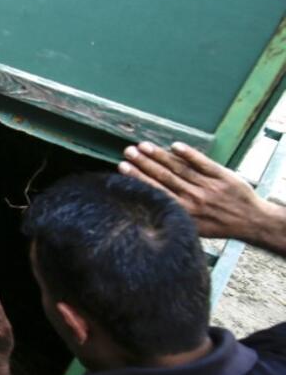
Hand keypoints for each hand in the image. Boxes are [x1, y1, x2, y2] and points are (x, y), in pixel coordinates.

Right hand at [119, 141, 271, 241]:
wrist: (251, 221)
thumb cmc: (218, 226)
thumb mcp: (192, 229)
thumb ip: (172, 217)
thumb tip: (146, 213)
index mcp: (183, 211)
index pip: (156, 190)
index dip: (138, 177)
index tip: (123, 166)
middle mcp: (194, 198)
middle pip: (165, 176)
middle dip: (144, 162)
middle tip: (129, 151)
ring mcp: (209, 186)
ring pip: (180, 168)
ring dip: (160, 155)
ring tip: (144, 146)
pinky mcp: (223, 176)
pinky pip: (203, 163)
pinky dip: (189, 154)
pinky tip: (174, 146)